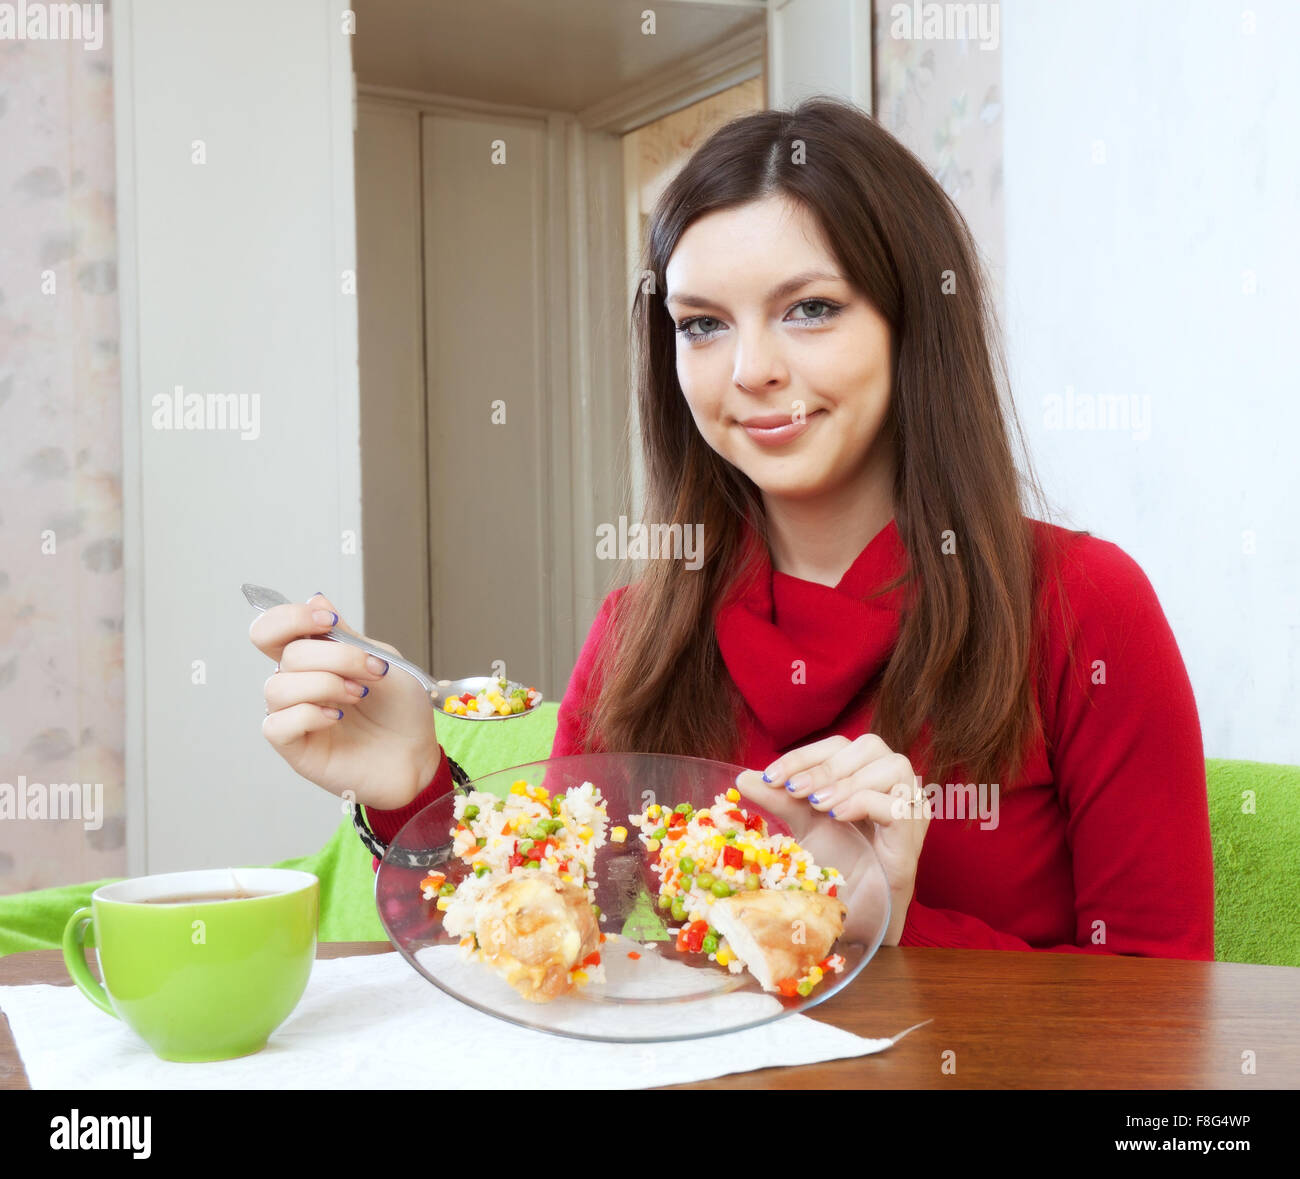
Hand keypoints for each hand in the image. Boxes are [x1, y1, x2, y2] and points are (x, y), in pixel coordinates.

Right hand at [249, 591, 441, 810]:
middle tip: (372, 670)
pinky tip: (337, 718)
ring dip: (325, 684)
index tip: (329, 620)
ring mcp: (293, 716)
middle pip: (287, 654)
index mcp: (313, 659)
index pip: (273, 629)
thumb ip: (347, 636)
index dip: (291, 618)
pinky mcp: (295, 747)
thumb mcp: (382, 661)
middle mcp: (297, 684)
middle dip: (336, 657)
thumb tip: (316, 598)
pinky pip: (277, 724)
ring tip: (358, 694)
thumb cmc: (401, 709)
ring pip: (278, 687)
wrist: (418, 754)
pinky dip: (309, 714)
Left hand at [758, 734, 930, 944]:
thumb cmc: (839, 863)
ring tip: (817, 804)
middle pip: (868, 746)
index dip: (804, 755)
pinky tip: (838, 815)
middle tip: (794, 790)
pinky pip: (898, 804)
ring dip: (847, 781)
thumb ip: (780, 798)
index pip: (839, 745)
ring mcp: (910, 806)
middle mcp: (893, 783)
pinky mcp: (913, 833)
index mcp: (867, 772)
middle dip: (825, 766)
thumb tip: (743, 778)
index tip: (771, 776)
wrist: (857, 910)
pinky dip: (865, 802)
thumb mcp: (804, 823)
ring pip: (891, 766)